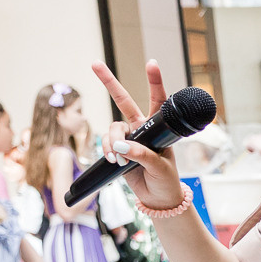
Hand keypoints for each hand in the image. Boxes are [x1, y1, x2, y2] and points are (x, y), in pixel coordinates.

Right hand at [91, 60, 185, 209]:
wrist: (158, 198)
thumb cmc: (166, 180)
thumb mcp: (159, 168)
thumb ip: (142, 155)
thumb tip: (122, 145)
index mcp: (159, 128)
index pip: (158, 101)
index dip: (154, 81)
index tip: (152, 63)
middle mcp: (142, 128)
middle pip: (123, 101)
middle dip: (109, 82)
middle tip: (95, 63)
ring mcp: (129, 137)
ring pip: (113, 128)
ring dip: (112, 141)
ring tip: (120, 159)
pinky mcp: (118, 149)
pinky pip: (107, 142)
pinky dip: (108, 149)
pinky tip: (115, 160)